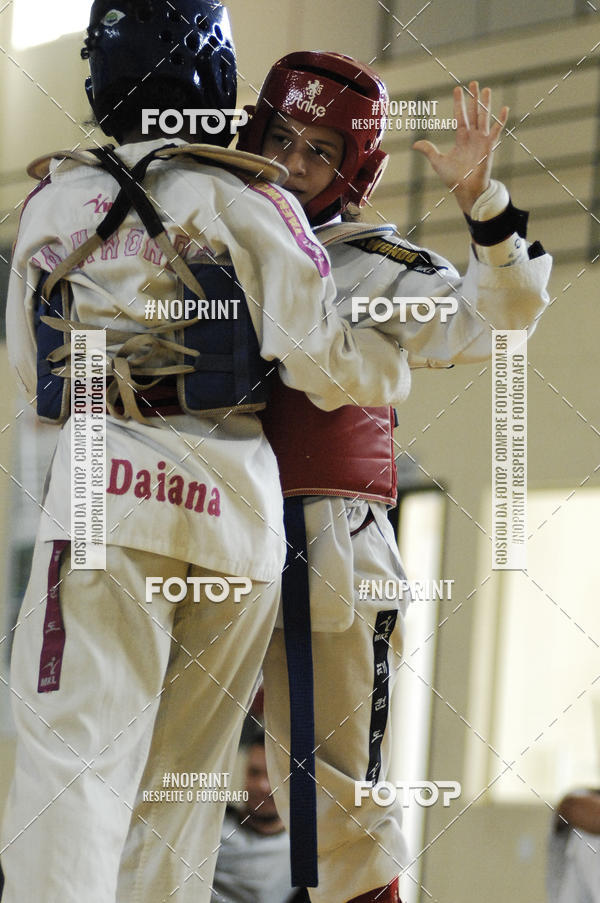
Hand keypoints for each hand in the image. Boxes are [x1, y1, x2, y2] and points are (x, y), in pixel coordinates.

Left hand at [412, 81, 508, 214]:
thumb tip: (414, 144)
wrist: (465, 190)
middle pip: (473, 113)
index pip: (460, 117)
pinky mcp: (489, 146)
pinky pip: (496, 131)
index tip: (458, 89)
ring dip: (485, 104)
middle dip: (473, 98)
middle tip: (474, 83)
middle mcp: (472, 137)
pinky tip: (504, 109)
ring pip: (484, 118)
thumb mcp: (438, 162)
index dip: (458, 103)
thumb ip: (429, 150)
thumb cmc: (453, 178)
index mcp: (461, 138)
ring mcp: (482, 140)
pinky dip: (500, 120)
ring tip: (486, 89)